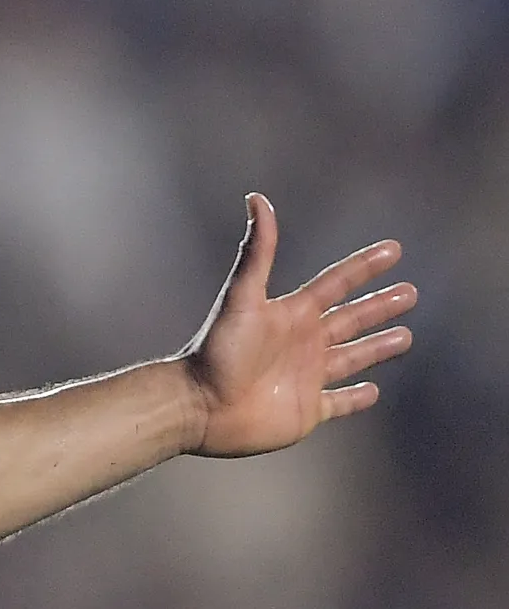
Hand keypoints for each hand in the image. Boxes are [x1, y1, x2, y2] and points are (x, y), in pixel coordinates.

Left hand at [181, 195, 414, 456]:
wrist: (197, 406)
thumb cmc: (217, 352)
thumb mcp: (241, 298)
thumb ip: (256, 252)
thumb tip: (257, 198)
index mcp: (292, 315)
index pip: (337, 284)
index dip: (364, 267)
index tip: (393, 250)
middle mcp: (302, 343)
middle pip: (351, 320)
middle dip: (380, 306)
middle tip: (410, 293)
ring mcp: (306, 377)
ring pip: (352, 358)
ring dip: (377, 348)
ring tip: (405, 338)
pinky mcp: (306, 410)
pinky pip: (338, 403)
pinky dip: (356, 398)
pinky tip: (373, 392)